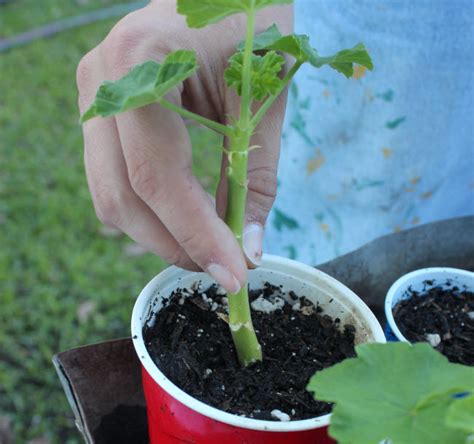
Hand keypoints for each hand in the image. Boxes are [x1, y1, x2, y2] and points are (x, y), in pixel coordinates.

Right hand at [76, 0, 291, 292]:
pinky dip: (148, 210)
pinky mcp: (101, 112)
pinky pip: (114, 180)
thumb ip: (256, 178)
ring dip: (160, 233)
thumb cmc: (251, 26)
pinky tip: (184, 217)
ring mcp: (93, 97)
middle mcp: (100, 83)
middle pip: (125, 198)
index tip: (233, 274)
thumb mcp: (263, 101)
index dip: (196, 236)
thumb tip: (247, 250)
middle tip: (224, 266)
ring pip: (112, 197)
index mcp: (138, 65)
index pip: (159, 178)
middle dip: (176, 244)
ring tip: (208, 246)